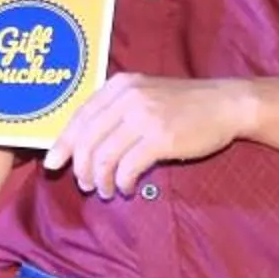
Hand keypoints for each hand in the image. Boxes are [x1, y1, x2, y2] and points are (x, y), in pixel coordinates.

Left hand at [43, 75, 248, 198]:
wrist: (225, 104)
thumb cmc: (184, 104)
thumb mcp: (144, 94)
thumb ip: (116, 110)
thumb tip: (84, 143)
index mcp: (119, 85)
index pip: (80, 117)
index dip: (63, 144)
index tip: (53, 164)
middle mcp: (127, 97)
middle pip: (87, 140)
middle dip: (80, 169)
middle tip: (86, 185)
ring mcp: (144, 116)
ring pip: (104, 157)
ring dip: (101, 180)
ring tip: (108, 191)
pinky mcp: (161, 137)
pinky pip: (128, 167)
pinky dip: (123, 182)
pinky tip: (128, 188)